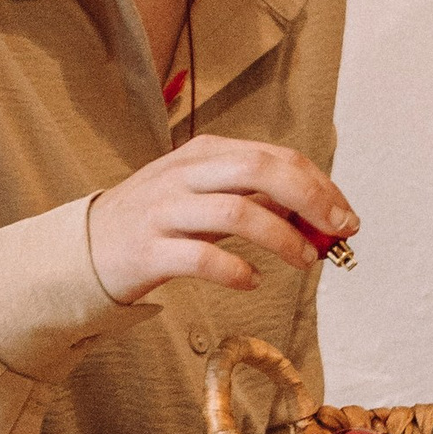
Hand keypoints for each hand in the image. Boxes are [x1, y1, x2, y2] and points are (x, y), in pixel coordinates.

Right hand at [89, 138, 358, 305]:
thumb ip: (255, 194)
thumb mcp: (206, 191)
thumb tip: (315, 207)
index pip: (275, 156)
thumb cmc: (159, 219)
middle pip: (259, 171)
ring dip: (282, 237)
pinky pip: (201, 258)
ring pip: (236, 213)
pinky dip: (236, 271)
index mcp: (205, 152)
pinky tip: (253, 281)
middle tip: (337, 231)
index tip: (345, 215)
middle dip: (309, 199)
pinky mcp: (148, 251)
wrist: (87, 247)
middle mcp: (185, 174)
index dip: (319, 184)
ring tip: (305, 260)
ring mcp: (164, 211)